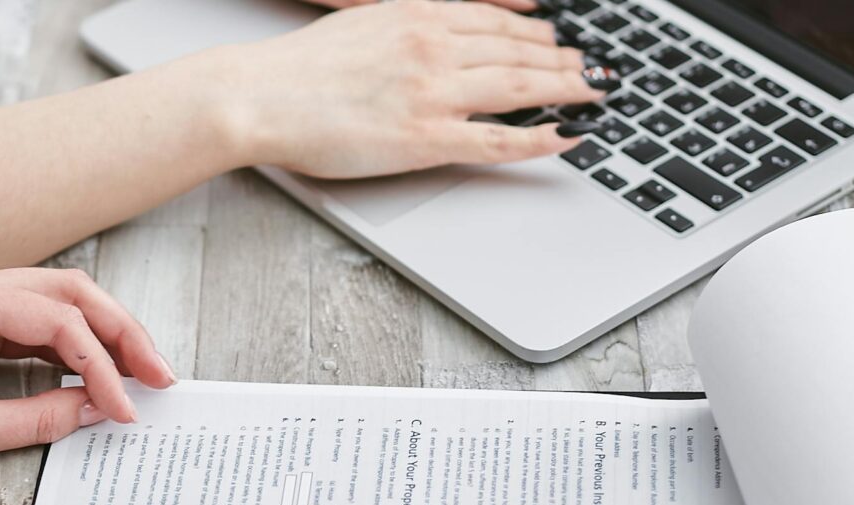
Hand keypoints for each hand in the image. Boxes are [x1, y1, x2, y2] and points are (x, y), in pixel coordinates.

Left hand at [0, 269, 176, 493]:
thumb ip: (37, 417)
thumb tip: (99, 409)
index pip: (56, 320)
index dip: (101, 363)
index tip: (125, 405)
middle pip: (68, 292)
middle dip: (120, 331)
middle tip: (158, 372)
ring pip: (59, 304)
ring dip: (104, 336)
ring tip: (141, 371)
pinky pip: (39, 327)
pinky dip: (75, 348)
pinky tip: (99, 371)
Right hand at [215, 1, 602, 177]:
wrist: (261, 95)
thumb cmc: (299, 68)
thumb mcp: (363, 23)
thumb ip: (408, 26)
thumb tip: (441, 34)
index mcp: (418, 16)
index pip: (497, 20)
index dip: (538, 32)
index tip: (558, 39)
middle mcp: (434, 47)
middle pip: (519, 52)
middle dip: (564, 61)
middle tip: (591, 71)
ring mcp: (434, 92)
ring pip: (520, 88)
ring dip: (564, 91)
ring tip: (591, 97)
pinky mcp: (425, 137)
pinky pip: (498, 139)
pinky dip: (539, 138)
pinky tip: (565, 136)